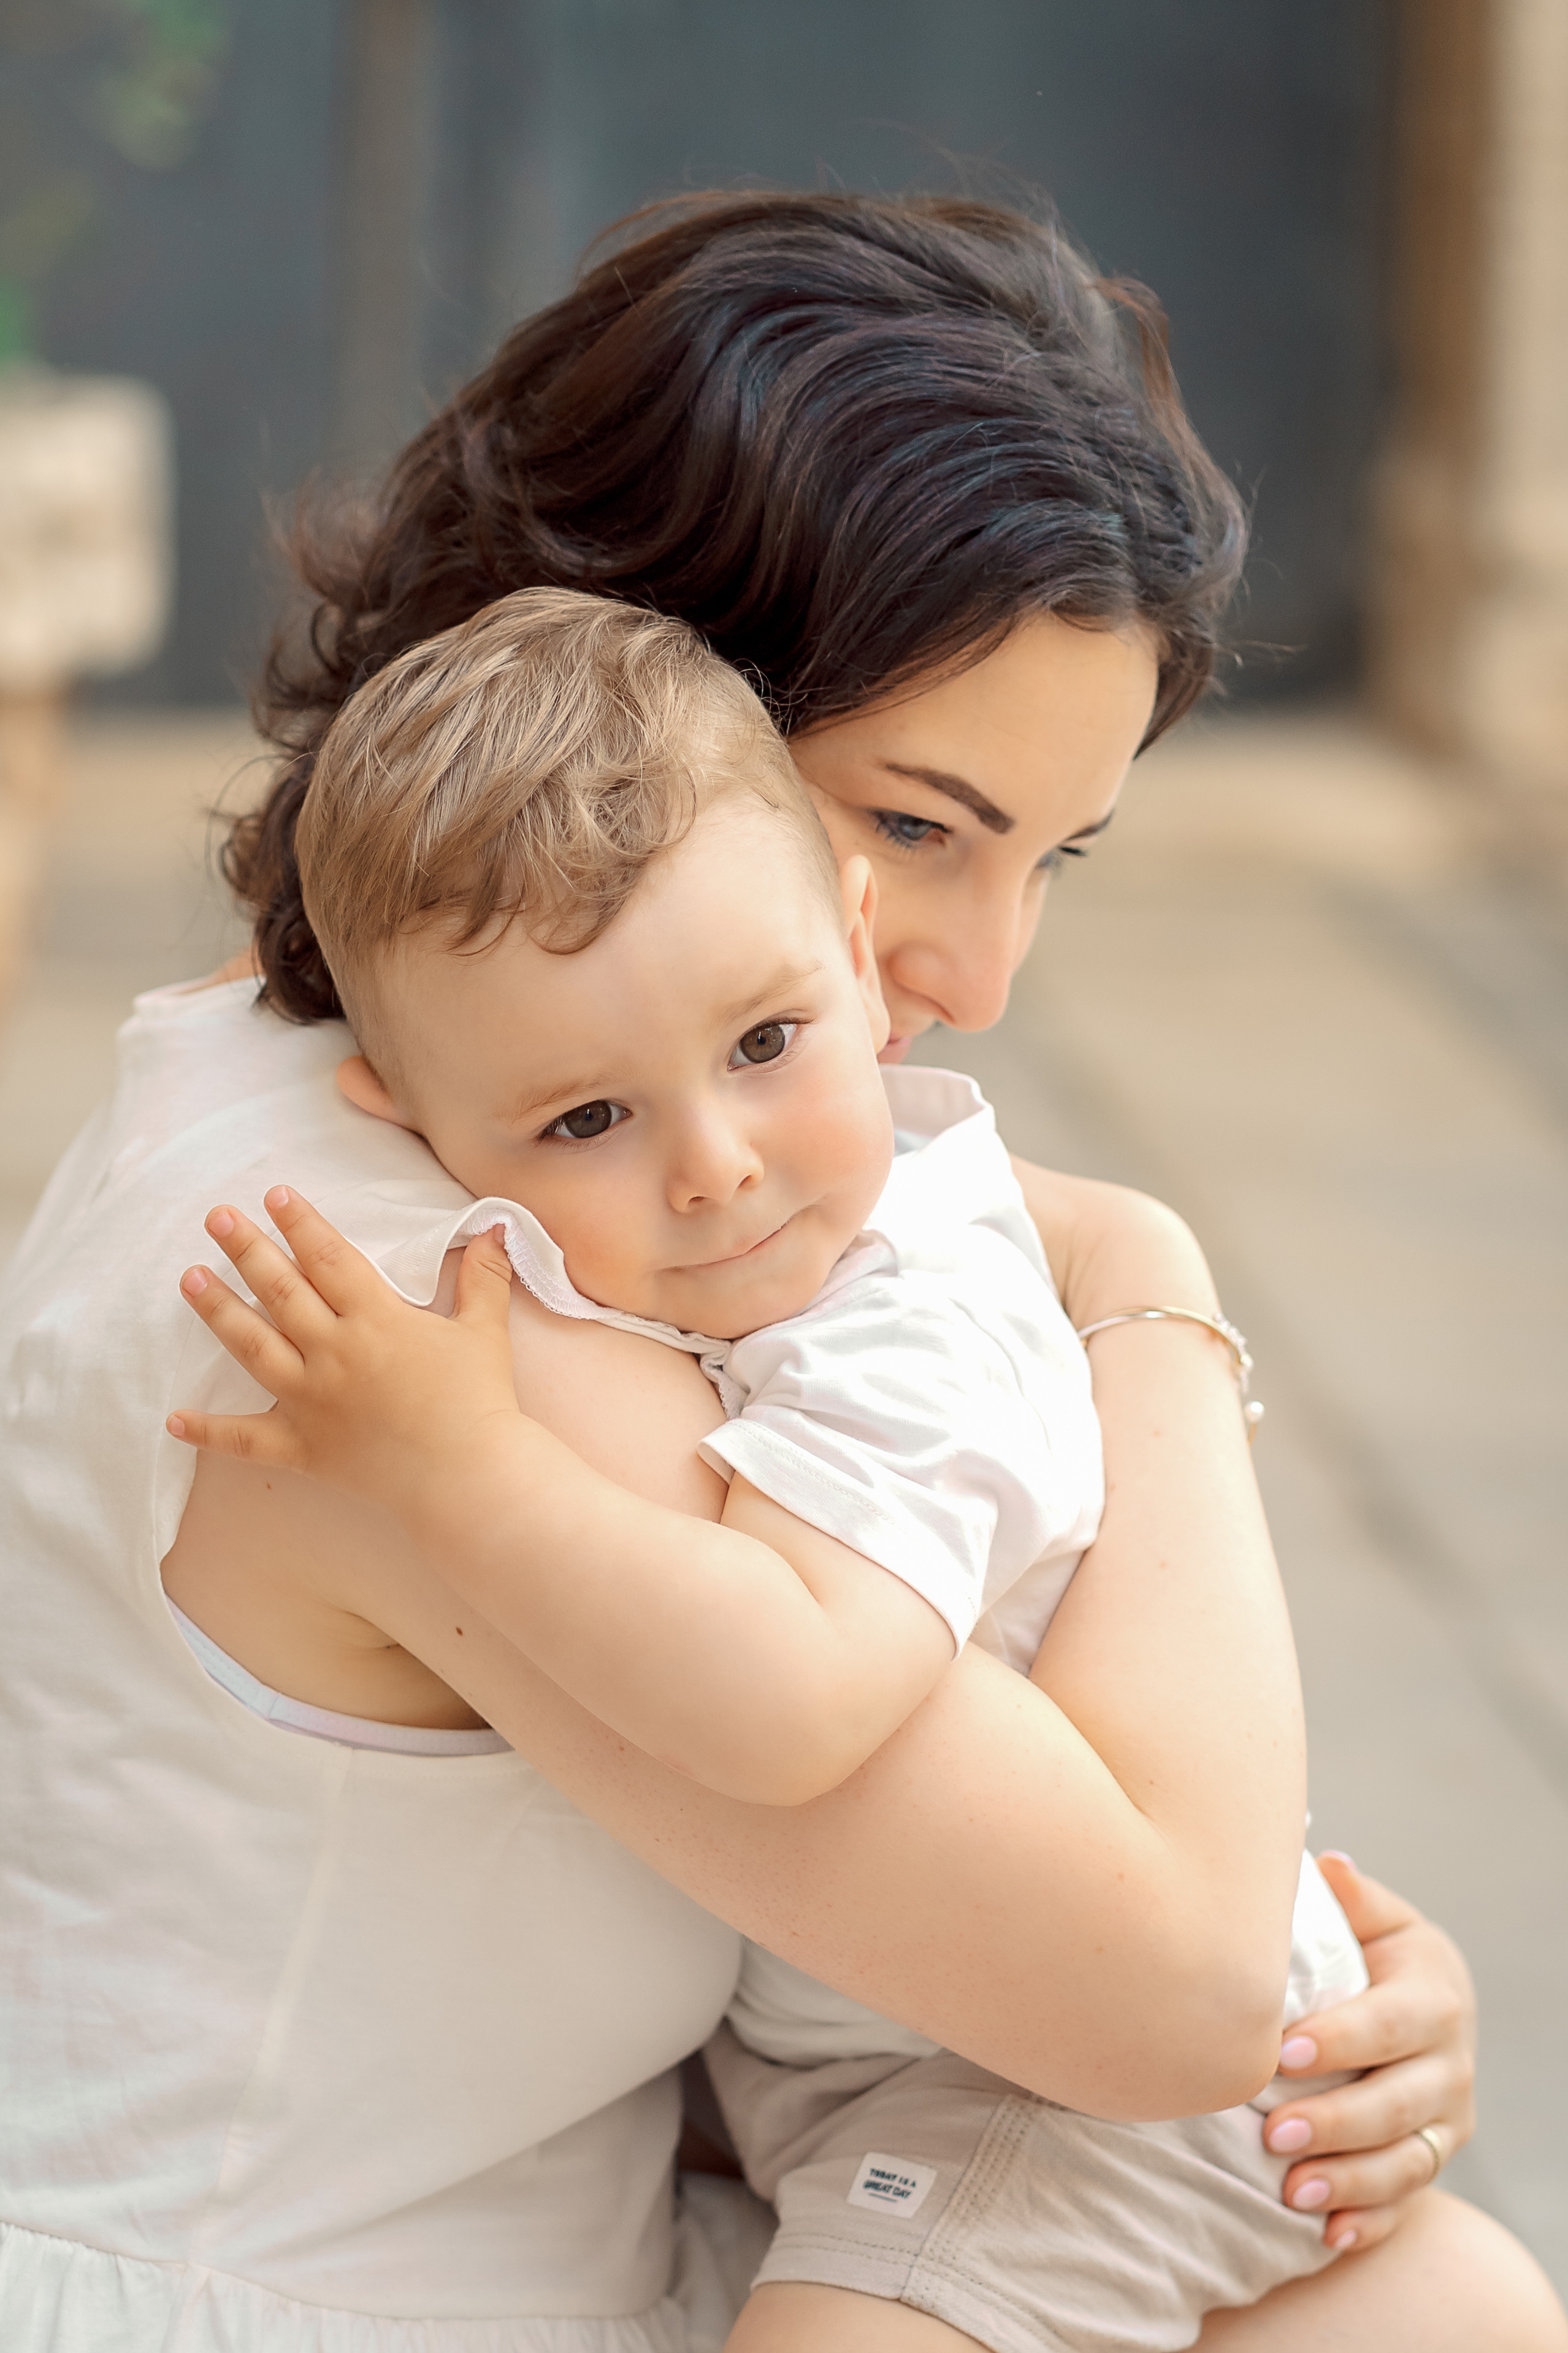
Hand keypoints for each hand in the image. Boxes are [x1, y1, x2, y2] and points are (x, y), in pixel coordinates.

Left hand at [168, 1186, 519, 1513]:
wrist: (468, 1476)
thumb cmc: (480, 1401)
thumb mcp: (485, 1331)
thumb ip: (483, 1278)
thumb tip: (495, 1229)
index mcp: (377, 1319)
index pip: (328, 1258)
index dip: (301, 1224)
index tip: (274, 1195)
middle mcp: (334, 1353)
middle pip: (280, 1291)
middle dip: (246, 1250)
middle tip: (216, 1218)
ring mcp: (312, 1401)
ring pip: (253, 1348)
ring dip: (218, 1311)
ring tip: (189, 1279)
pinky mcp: (304, 1448)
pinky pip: (246, 1439)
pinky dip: (208, 1431)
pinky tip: (175, 1418)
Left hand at [1264, 1853, 1476, 2251]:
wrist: (1426, 2006)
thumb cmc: (1380, 1955)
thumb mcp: (1379, 1920)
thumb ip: (1355, 1900)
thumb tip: (1329, 1866)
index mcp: (1434, 1997)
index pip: (1387, 2025)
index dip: (1340, 2041)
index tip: (1283, 2053)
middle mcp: (1450, 2065)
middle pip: (1397, 2104)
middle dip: (1336, 2122)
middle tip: (1273, 2133)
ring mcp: (1446, 2120)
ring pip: (1405, 2162)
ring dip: (1349, 2182)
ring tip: (1291, 2193)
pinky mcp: (1433, 2159)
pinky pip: (1408, 2202)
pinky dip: (1371, 2223)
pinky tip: (1328, 2236)